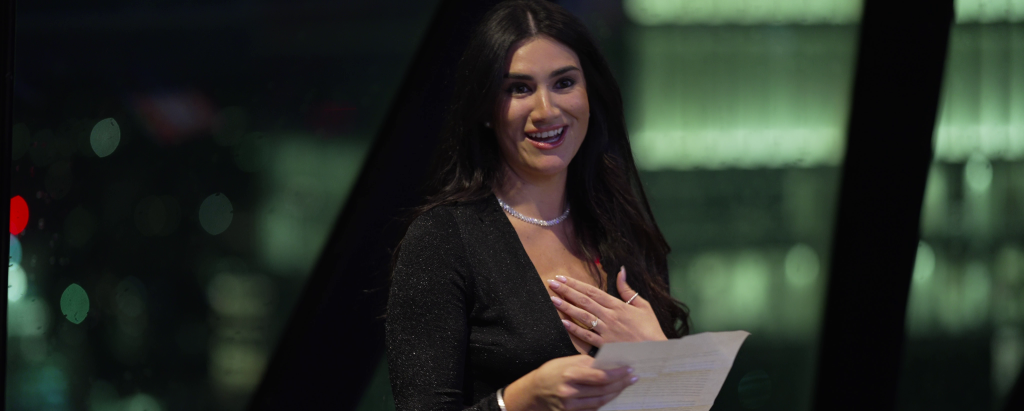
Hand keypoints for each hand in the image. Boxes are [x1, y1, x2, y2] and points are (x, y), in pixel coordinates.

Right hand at [502, 354, 636, 410]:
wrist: (534, 392)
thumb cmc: (551, 372)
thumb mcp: (567, 362)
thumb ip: (587, 364)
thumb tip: (609, 363)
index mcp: (570, 374)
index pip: (601, 376)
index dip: (618, 374)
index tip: (629, 369)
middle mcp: (570, 392)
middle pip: (603, 390)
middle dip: (621, 384)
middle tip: (633, 378)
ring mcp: (570, 406)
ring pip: (600, 402)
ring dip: (615, 394)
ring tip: (625, 386)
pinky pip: (592, 409)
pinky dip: (604, 403)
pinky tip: (612, 396)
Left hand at [548, 265, 666, 347]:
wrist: (655, 352)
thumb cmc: (650, 329)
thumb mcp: (643, 305)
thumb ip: (628, 289)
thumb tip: (621, 270)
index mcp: (618, 305)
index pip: (592, 291)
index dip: (576, 284)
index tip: (563, 278)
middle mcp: (609, 316)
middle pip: (584, 301)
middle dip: (567, 291)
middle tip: (552, 283)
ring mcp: (606, 331)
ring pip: (583, 316)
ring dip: (567, 307)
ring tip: (553, 299)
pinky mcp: (605, 345)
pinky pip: (587, 336)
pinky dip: (575, 329)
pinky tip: (563, 323)